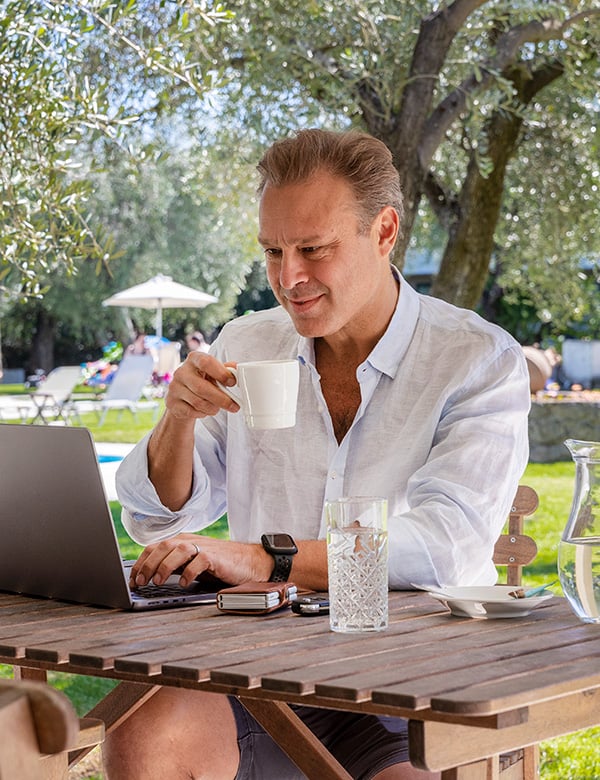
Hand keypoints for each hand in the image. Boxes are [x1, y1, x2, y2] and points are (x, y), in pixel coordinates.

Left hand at [129, 533, 271, 588]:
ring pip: (178, 550)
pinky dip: (189, 572)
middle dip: (148, 564)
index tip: (132, 580)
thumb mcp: (192, 563)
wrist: (250, 561)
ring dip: (164, 566)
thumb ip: (174, 565)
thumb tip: (149, 577)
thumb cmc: (219, 564)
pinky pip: (199, 561)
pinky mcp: (215, 557)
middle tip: (141, 582)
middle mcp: (190, 541)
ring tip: (157, 582)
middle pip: (162, 547)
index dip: (141, 563)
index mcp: (181, 541)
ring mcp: (203, 548)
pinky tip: (184, 584)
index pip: (154, 547)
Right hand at [164, 352, 238, 420]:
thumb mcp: (214, 372)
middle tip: (234, 405)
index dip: (221, 373)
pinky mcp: (172, 403)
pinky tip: (207, 410)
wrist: (183, 396)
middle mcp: (181, 372)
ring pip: (198, 402)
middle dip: (221, 399)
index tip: (232, 382)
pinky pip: (191, 411)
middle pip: (202, 387)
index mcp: (194, 359)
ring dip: (213, 407)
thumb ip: (225, 370)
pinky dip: (203, 413)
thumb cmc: (202, 380)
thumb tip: (238, 369)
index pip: (206, 362)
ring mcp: (174, 388)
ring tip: (218, 407)